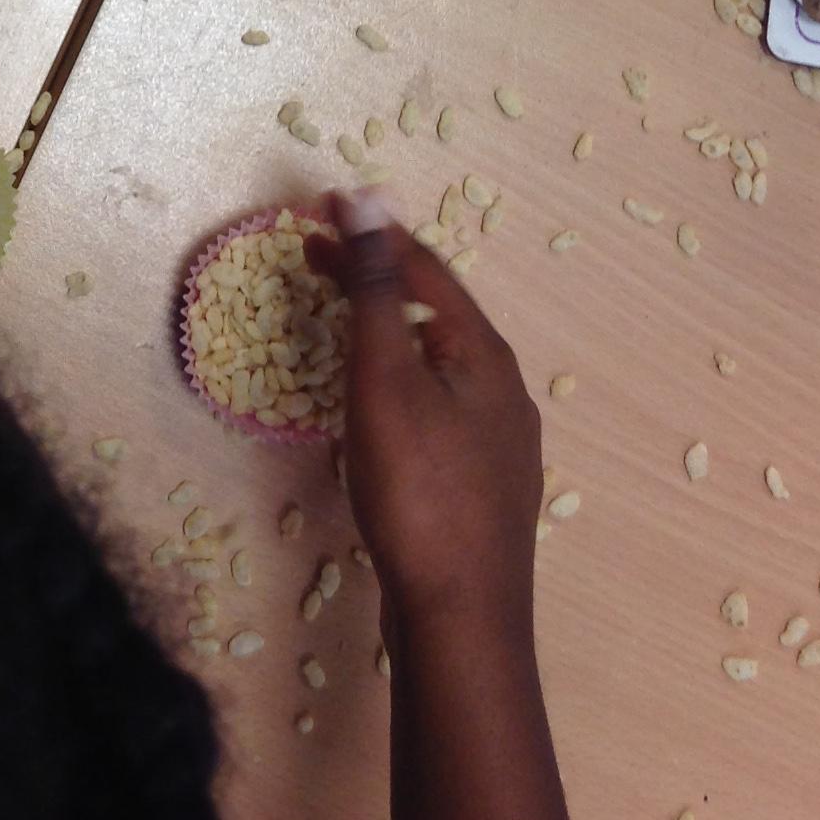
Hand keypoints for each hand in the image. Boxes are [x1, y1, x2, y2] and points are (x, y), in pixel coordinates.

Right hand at [310, 187, 542, 634]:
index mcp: (486, 355)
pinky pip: (442, 406)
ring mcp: (501, 444)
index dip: (370, 235)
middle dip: (378, 278)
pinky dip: (402, 378)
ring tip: (342, 318)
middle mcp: (505, 391)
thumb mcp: (386, 379)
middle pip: (438, 312)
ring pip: (442, 362)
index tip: (314, 211)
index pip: (426, 270)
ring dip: (391, 329)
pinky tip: (379, 405)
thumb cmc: (419, 491)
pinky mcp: (484, 490)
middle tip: (314, 257)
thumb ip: (376, 289)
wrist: (460, 620)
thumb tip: (368, 199)